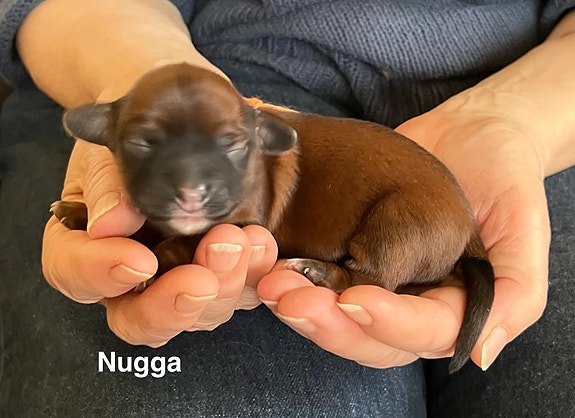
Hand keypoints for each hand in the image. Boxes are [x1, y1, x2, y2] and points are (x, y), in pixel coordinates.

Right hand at [42, 140, 277, 346]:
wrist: (174, 124)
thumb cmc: (131, 140)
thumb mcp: (108, 150)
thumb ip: (106, 185)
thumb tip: (109, 224)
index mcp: (85, 246)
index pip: (75, 275)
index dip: (102, 276)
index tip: (138, 260)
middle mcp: (131, 277)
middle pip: (139, 318)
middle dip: (173, 303)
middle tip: (201, 277)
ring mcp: (180, 279)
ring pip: (198, 314)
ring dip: (223, 286)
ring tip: (243, 243)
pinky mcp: (223, 273)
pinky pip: (242, 291)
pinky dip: (256, 274)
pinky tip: (261, 244)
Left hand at [257, 102, 549, 369]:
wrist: (471, 134)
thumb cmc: (504, 177)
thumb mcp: (523, 230)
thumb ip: (514, 293)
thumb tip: (479, 353)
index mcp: (454, 308)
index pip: (422, 334)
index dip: (389, 324)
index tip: (357, 300)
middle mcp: (411, 304)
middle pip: (369, 337)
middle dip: (330, 323)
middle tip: (294, 298)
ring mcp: (378, 282)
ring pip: (336, 316)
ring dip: (302, 306)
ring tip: (274, 283)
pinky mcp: (349, 256)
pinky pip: (319, 279)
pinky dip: (294, 278)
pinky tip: (272, 266)